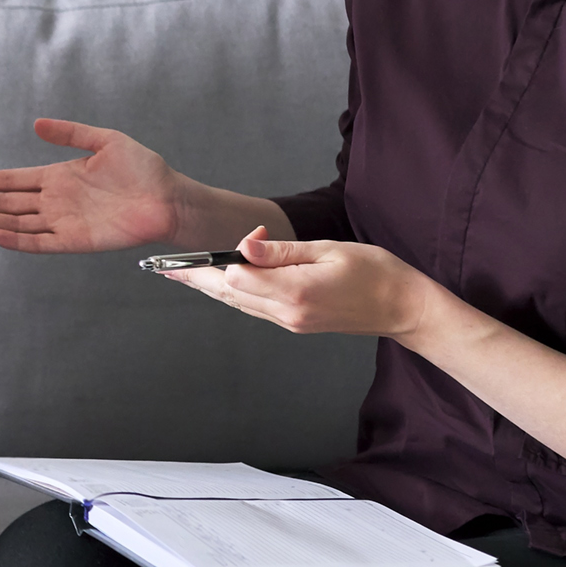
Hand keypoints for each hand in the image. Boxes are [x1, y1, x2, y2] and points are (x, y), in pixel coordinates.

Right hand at [0, 119, 184, 252]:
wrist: (169, 198)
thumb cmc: (143, 169)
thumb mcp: (105, 141)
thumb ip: (70, 133)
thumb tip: (36, 124)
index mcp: (57, 178)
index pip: (11, 181)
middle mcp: (54, 202)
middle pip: (5, 203)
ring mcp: (61, 222)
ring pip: (15, 223)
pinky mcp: (74, 241)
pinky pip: (38, 242)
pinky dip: (15, 240)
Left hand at [162, 228, 430, 338]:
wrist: (403, 307)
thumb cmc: (375, 272)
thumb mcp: (329, 251)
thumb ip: (282, 251)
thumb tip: (243, 245)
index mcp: (295, 293)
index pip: (238, 276)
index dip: (224, 255)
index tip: (220, 242)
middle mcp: (287, 313)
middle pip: (230, 294)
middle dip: (195, 280)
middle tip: (163, 269)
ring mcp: (290, 322)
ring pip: (239, 304)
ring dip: (210, 288)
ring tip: (181, 276)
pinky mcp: (295, 323)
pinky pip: (255, 309)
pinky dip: (235, 294)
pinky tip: (222, 284)